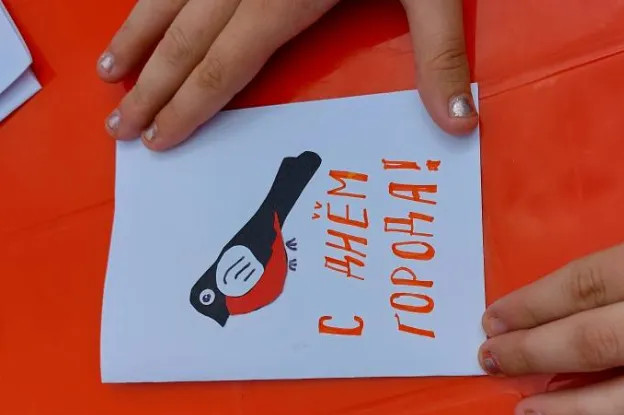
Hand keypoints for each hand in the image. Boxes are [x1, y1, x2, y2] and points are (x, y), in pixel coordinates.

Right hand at [97, 0, 476, 150]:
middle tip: (118, 128)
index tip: (159, 139)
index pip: (226, 63)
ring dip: (137, 35)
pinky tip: (140, 5)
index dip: (189, 104)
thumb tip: (461, 125)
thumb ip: (440, 52)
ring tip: (108, 70)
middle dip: (151, 85)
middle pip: (187, 38)